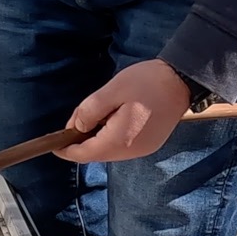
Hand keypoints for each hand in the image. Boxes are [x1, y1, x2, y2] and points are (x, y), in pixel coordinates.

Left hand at [57, 59, 191, 163]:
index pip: (85, 154)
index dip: (67, 151)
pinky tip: (110, 121)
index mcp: (120, 139)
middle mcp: (131, 151)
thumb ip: (90, 110)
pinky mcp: (149, 144)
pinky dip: (110, 138)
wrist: (182, 80)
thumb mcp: (113, 90)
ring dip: (96, 140)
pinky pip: (122, 147)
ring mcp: (143, 150)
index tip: (54, 144)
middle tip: (76, 120)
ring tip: (94, 117)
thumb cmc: (147, 81)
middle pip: (97, 155)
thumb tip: (75, 128)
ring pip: (109, 152)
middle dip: (81, 143)